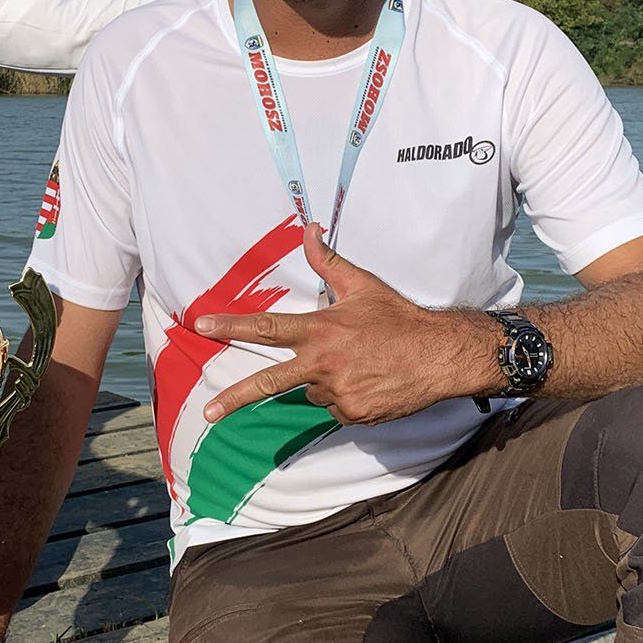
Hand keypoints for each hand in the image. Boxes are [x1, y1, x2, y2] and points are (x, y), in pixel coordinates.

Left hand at [193, 224, 500, 424]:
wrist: (441, 356)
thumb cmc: (401, 318)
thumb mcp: (363, 285)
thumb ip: (327, 262)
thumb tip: (309, 228)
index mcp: (321, 330)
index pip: (266, 328)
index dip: (231, 327)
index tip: (201, 327)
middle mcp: (323, 363)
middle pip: (268, 383)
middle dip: (234, 397)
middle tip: (209, 410)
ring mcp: (337, 392)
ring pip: (311, 392)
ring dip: (323, 381)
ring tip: (358, 365)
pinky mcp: (352, 414)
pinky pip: (335, 407)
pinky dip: (345, 396)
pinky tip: (369, 382)